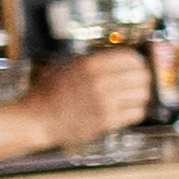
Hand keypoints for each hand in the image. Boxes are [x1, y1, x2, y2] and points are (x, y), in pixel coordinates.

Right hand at [38, 48, 153, 143]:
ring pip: (142, 94)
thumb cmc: (47, 94)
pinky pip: (137, 113)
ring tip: (133, 97)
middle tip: (139, 82)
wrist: (36, 119)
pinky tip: (129, 110)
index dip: (137, 61)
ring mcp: (105, 102)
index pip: (131, 57)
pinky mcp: (107, 122)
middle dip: (143, 78)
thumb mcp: (65, 66)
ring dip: (141, 95)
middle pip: (142, 75)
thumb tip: (115, 58)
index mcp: (90, 64)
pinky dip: (136, 111)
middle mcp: (100, 82)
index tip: (137, 66)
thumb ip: (89, 60)